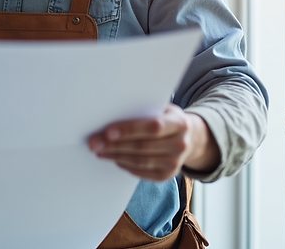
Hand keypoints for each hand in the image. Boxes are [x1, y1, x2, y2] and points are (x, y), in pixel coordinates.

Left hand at [88, 104, 219, 181]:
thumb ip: (143, 110)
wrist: (189, 138)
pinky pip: (142, 172)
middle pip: (143, 146)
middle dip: (115, 145)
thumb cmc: (166, 119)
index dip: (130, 130)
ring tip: (99, 151)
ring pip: (140, 161)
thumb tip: (111, 112)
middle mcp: (181, 144)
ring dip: (116, 156)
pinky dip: (125, 165)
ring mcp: (175, 163)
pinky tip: (114, 158)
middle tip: (95, 143)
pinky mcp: (167, 175)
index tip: (108, 131)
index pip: (153, 127)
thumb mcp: (162, 108)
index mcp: (179, 123)